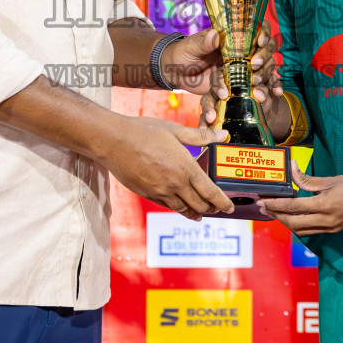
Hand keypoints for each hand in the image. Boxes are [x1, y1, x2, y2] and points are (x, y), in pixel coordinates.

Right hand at [94, 114, 234, 220]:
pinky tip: (180, 205)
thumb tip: (222, 134)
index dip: (222, 202)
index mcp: (185, 167)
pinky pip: (168, 206)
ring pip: (183, 210)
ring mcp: (160, 192)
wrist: (113, 141)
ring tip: (200, 213)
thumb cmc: (143, 131)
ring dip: (194, 212)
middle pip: (199, 205)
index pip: (210, 192)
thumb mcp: (174, 130)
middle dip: (211, 209)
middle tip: (216, 208)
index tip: (229, 208)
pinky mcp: (148, 194)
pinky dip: (178, 208)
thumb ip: (200, 136)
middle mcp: (175, 184)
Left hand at [194, 26, 285, 129]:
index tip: (260, 41)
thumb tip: (215, 35)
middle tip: (255, 65)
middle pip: (264, 49)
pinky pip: (257, 85)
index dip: (263, 32)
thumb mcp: (192, 47)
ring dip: (264, 74)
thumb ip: (203, 43)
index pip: (255, 28)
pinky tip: (274, 94)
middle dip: (265, 56)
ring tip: (256, 84)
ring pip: (264, 67)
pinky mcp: (239, 83)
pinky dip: (268, 88)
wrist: (177, 73)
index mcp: (231, 36)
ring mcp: (242, 67)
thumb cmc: (184, 52)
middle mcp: (241, 50)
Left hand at [258, 159, 342, 234]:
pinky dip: (299, 225)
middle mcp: (326, 221)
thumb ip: (309, 179)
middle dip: (276, 216)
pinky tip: (294, 218)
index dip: (275, 205)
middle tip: (264, 208)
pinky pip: (311, 231)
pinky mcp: (334, 230)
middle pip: (293, 224)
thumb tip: (292, 168)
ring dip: (286, 223)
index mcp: (324, 205)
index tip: (263, 201)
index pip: (293, 207)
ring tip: (276, 213)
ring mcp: (330, 228)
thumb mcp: (332, 179)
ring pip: (301, 231)